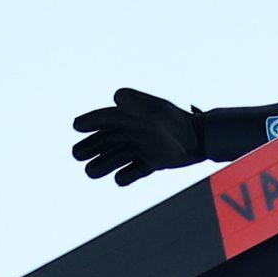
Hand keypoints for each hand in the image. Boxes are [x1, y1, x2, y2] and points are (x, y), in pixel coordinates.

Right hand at [71, 89, 202, 185]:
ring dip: (103, 164)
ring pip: (117, 156)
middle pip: (107, 139)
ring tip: (90, 172)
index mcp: (133, 116)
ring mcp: (143, 147)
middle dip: (91, 146)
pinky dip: (127, 176)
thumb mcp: (156, 112)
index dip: (90, 121)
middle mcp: (136, 131)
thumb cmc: (177, 124)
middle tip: (76, 155)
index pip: (106, 117)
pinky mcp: (153, 161)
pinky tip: (119, 180)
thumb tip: (116, 96)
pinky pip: (135, 170)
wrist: (201, 140)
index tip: (76, 126)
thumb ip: (137, 105)